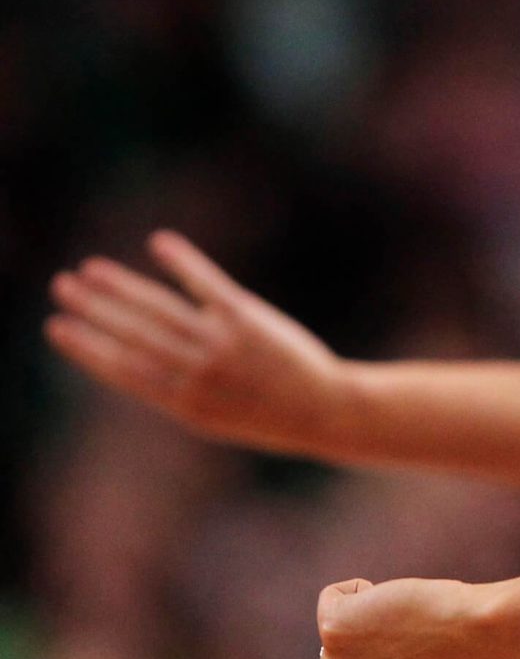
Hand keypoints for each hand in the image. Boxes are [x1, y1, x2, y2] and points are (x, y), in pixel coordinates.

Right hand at [46, 232, 346, 451]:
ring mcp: (222, 345)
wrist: (323, 412)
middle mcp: (197, 373)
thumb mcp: (211, 416)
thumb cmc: (264, 414)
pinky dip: (183, 263)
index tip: (56, 326)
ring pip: (161, 309)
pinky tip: (160, 243)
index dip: (86, 348)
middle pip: (134, 334)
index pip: (122, 370)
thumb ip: (173, 390)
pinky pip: (208, 285)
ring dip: (122, 286)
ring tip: (90, 268)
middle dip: (94, 309)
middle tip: (62, 286)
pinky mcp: (248, 320)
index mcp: (181, 403)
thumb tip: (133, 361)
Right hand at [317, 577, 504, 658]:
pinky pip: (333, 597)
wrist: (477, 637)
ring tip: (407, 620)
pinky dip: (357, 589)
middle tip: (415, 637)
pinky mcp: (334, 630)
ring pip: (339, 630)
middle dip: (371, 645)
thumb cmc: (464, 656)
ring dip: (367, 618)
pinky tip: (391, 596)